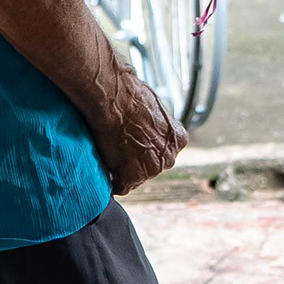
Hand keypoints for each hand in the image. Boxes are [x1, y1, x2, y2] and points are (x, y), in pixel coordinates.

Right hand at [88, 73, 187, 194]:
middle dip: (136, 161)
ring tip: (108, 155)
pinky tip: (105, 171)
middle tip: (118, 149)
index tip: (132, 143)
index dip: (145, 148)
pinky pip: (120, 187)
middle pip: (151, 166)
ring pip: (136, 177)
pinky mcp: (132, 178)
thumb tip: (139, 119)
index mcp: (178, 139)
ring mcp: (152, 170)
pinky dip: (112, 182)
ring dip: (122, 170)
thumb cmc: (129, 96)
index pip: (162, 152)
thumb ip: (151, 121)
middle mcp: (169, 157)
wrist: (115, 101)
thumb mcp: (151, 105)